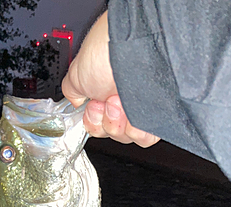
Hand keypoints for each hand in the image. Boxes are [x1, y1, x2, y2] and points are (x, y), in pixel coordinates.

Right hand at [62, 12, 159, 147]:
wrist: (132, 46)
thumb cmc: (107, 51)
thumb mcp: (76, 74)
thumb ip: (72, 92)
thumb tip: (74, 102)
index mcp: (107, 92)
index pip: (99, 125)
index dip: (93, 122)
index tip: (92, 107)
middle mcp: (126, 100)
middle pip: (112, 133)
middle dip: (105, 120)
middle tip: (106, 102)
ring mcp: (142, 107)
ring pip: (127, 137)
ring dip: (117, 123)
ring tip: (118, 101)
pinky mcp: (157, 115)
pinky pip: (145, 137)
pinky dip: (135, 129)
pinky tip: (131, 108)